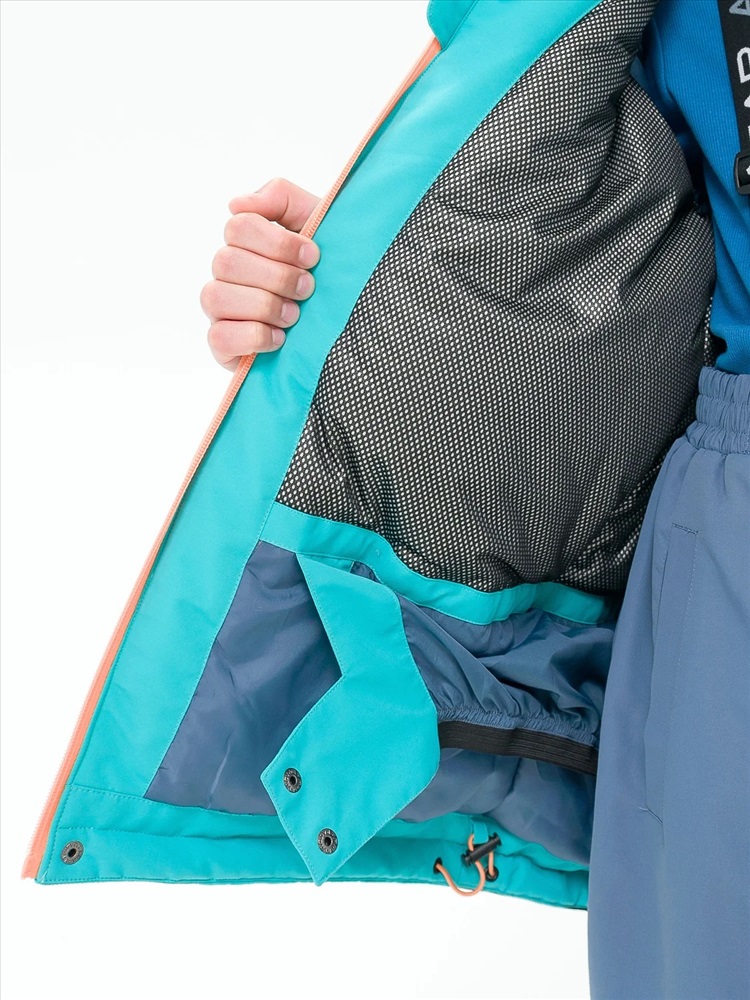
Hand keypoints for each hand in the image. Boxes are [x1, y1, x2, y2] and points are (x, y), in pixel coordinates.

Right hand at [201, 177, 320, 370]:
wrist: (350, 323)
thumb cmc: (329, 272)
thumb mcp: (316, 224)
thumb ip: (282, 198)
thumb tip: (237, 203)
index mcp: (246, 244)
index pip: (238, 226)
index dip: (278, 242)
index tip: (312, 256)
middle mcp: (227, 275)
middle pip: (226, 261)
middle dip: (276, 276)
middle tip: (308, 288)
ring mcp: (221, 310)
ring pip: (216, 296)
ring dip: (264, 305)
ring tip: (294, 315)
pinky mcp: (223, 345)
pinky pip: (219, 337)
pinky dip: (253, 336)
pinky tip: (279, 338)